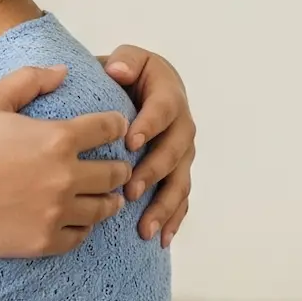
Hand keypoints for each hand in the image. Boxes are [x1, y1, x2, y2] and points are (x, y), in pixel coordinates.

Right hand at [0, 65, 131, 257]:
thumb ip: (30, 80)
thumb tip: (63, 70)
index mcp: (58, 138)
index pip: (109, 128)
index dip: (117, 125)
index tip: (117, 128)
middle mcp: (65, 176)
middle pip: (116, 172)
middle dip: (120, 166)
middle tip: (118, 166)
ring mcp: (56, 212)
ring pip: (104, 208)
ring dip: (109, 199)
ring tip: (109, 197)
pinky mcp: (44, 241)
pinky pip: (80, 236)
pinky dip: (85, 227)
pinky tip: (80, 221)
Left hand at [100, 46, 195, 245]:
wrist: (139, 90)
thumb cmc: (128, 75)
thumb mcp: (128, 60)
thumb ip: (126, 60)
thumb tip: (118, 70)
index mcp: (169, 95)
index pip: (162, 110)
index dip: (148, 126)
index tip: (129, 143)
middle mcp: (182, 126)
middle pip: (174, 151)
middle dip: (153, 172)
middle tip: (130, 190)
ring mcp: (183, 153)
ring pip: (180, 181)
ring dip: (164, 206)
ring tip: (145, 229)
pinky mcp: (179, 173)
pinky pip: (181, 199)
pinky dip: (173, 220)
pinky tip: (161, 240)